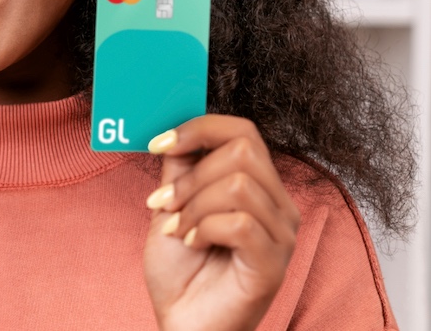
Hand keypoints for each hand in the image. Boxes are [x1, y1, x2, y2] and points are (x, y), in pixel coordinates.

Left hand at [143, 115, 299, 330]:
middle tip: (164, 202)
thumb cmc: (180, 269)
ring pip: (238, 184)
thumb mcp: (173, 204)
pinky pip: (240, 223)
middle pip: (243, 149)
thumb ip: (179, 167)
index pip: (243, 131)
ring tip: (177, 228)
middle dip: (191, 173)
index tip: (158, 144)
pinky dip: (204, 228)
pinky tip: (192, 244)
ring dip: (193, 204)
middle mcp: (279, 206)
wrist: (182, 325)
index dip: (199, 128)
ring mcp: (281, 236)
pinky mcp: (273, 265)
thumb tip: (173, 127)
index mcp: (259, 186)